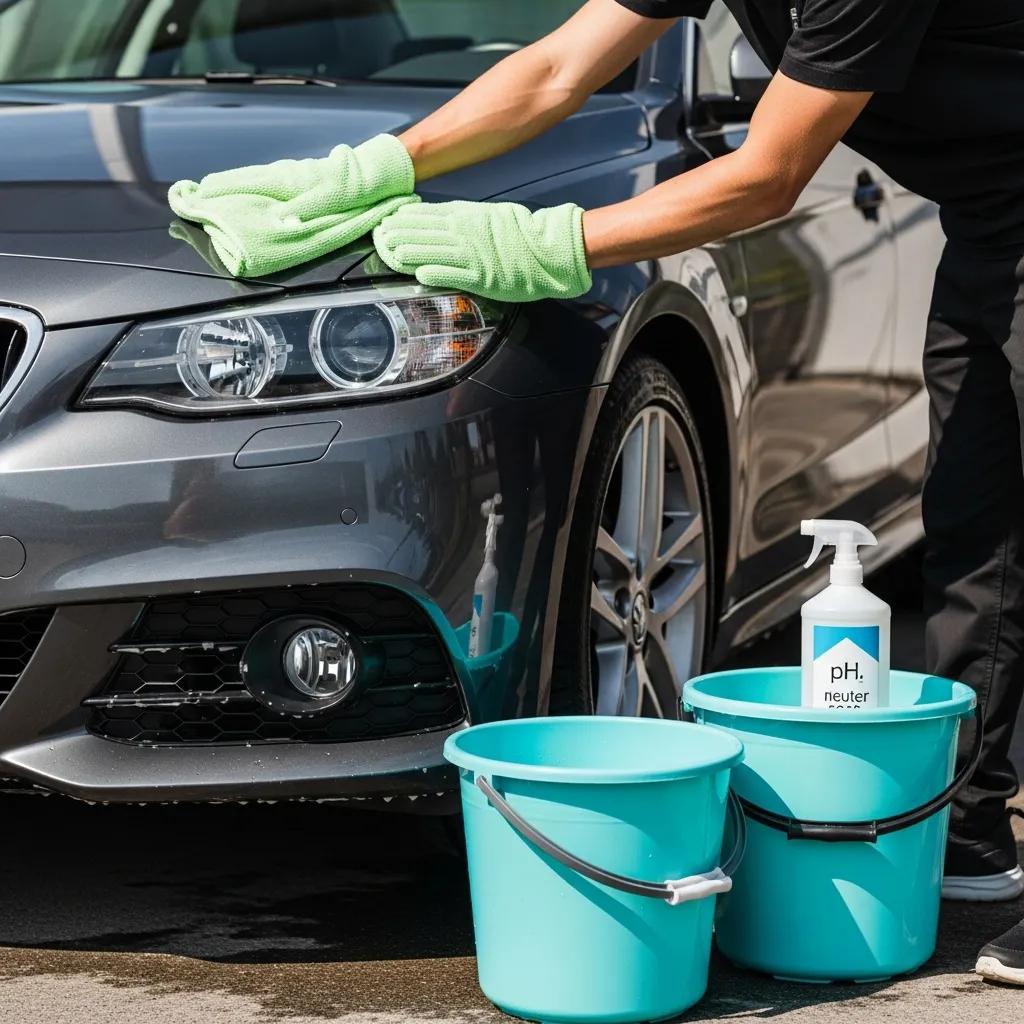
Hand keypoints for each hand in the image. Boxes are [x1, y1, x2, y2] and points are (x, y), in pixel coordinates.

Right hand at [167, 134, 415, 276]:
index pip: (244, 184)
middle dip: (218, 189)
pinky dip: (252, 187)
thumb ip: (305, 210)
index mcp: (288, 179)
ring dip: (233, 187)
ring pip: (255, 181)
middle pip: (244, 181)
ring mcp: (292, 175)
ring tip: (211, 194)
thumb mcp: (333, 200)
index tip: (193, 196)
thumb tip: (279, 221)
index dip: (218, 191)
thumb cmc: (357, 185)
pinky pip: (268, 183)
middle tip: (192, 197)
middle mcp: (285, 175)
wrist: (380, 170)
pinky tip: (249, 192)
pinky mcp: (301, 179)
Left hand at [372, 200, 590, 301]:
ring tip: (389, 252)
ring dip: (407, 252)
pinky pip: (452, 273)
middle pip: (422, 231)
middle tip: (377, 236)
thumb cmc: (519, 234)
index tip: (385, 220)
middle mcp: (463, 232)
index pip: (425, 214)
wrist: (546, 249)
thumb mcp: (487, 216)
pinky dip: (433, 273)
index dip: (402, 218)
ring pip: (431, 251)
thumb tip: (440, 219)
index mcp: (465, 216)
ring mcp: (470, 254)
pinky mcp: (480, 276)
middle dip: (397, 234)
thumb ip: (463, 218)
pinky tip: (416, 273)